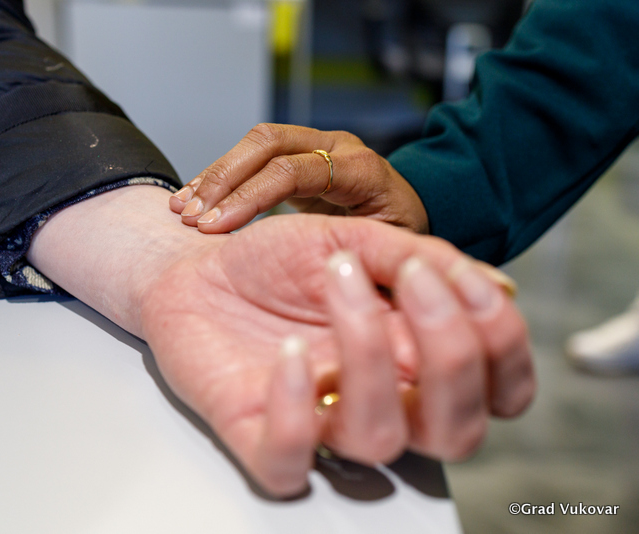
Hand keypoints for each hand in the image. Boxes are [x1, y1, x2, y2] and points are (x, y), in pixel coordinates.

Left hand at [28, 187, 532, 497]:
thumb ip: (418, 260)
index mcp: (412, 356)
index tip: (466, 283)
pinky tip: (289, 348)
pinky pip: (290, 460)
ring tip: (339, 281)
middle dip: (451, 353)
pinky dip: (297, 408)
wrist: (195, 266)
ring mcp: (319, 421)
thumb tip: (497, 288)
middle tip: (411, 279)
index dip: (503, 347)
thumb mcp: (350, 238)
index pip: (496, 389)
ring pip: (379, 440)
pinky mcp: (256, 435)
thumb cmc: (274, 259)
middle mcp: (377, 398)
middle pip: (456, 431)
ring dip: (371, 355)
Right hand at [169, 123, 429, 234]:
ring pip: (255, 143)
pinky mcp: (298, 153)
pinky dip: (221, 176)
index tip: (215, 229)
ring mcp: (316, 144)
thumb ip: (364, 256)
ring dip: (214, 175)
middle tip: (191, 217)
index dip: (249, 198)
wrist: (409, 209)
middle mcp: (336, 147)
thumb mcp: (392, 251)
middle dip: (223, 179)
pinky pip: (254, 155)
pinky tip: (196, 197)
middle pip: (268, 143)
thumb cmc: (401, 236)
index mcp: (360, 171)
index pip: (292, 171)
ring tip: (182, 207)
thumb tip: (333, 281)